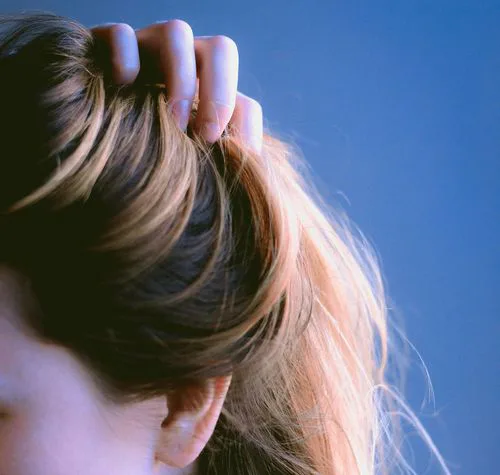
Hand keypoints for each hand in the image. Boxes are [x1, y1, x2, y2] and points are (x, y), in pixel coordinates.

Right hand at [90, 20, 262, 152]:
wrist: (95, 140)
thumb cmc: (153, 155)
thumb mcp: (189, 160)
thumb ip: (220, 161)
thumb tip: (249, 167)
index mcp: (210, 98)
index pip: (244, 103)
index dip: (244, 127)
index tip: (230, 157)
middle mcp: (186, 65)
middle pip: (221, 51)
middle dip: (220, 93)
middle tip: (206, 137)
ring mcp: (148, 50)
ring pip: (177, 34)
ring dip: (181, 79)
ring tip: (173, 123)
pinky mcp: (107, 47)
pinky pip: (121, 34)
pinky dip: (125, 55)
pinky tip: (124, 85)